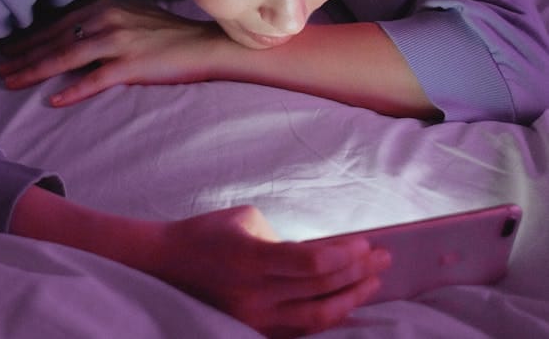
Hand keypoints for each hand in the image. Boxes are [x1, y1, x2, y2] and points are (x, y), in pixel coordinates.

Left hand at [0, 0, 226, 104]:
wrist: (202, 44)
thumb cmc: (165, 33)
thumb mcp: (128, 16)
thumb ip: (99, 22)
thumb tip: (70, 35)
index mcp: (103, 6)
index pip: (57, 24)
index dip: (30, 39)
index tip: (8, 51)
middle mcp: (106, 18)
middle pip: (55, 39)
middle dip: (24, 54)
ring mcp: (118, 41)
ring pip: (67, 56)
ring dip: (36, 70)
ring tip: (12, 81)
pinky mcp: (131, 65)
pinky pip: (95, 78)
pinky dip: (73, 89)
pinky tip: (54, 99)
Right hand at [159, 205, 388, 337]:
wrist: (164, 266)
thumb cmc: (206, 233)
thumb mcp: (245, 220)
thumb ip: (283, 239)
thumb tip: (319, 253)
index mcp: (252, 259)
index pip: (312, 264)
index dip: (344, 256)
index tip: (367, 244)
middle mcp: (256, 295)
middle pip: (321, 291)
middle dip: (357, 274)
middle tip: (384, 259)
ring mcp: (256, 320)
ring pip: (317, 318)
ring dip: (350, 300)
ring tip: (373, 283)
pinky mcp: (254, 332)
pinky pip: (302, 330)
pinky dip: (328, 317)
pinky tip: (346, 304)